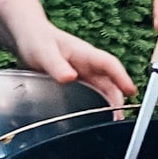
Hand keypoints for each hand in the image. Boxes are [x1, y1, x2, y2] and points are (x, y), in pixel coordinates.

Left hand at [14, 22, 134, 106]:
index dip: (122, 78)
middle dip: (119, 98)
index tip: (130, 92)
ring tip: (112, 122)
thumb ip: (57, 66)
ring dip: (110, 104)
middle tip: (119, 118)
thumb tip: (70, 78)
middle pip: (111, 81)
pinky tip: (97, 117)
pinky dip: (98, 105)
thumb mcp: (44, 52)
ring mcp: (84, 73)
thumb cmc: (37, 40)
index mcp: (85, 54)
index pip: (110, 65)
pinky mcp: (77, 82)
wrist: (27, 37)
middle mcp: (89, 64)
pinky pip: (93, 93)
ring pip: (104, 89)